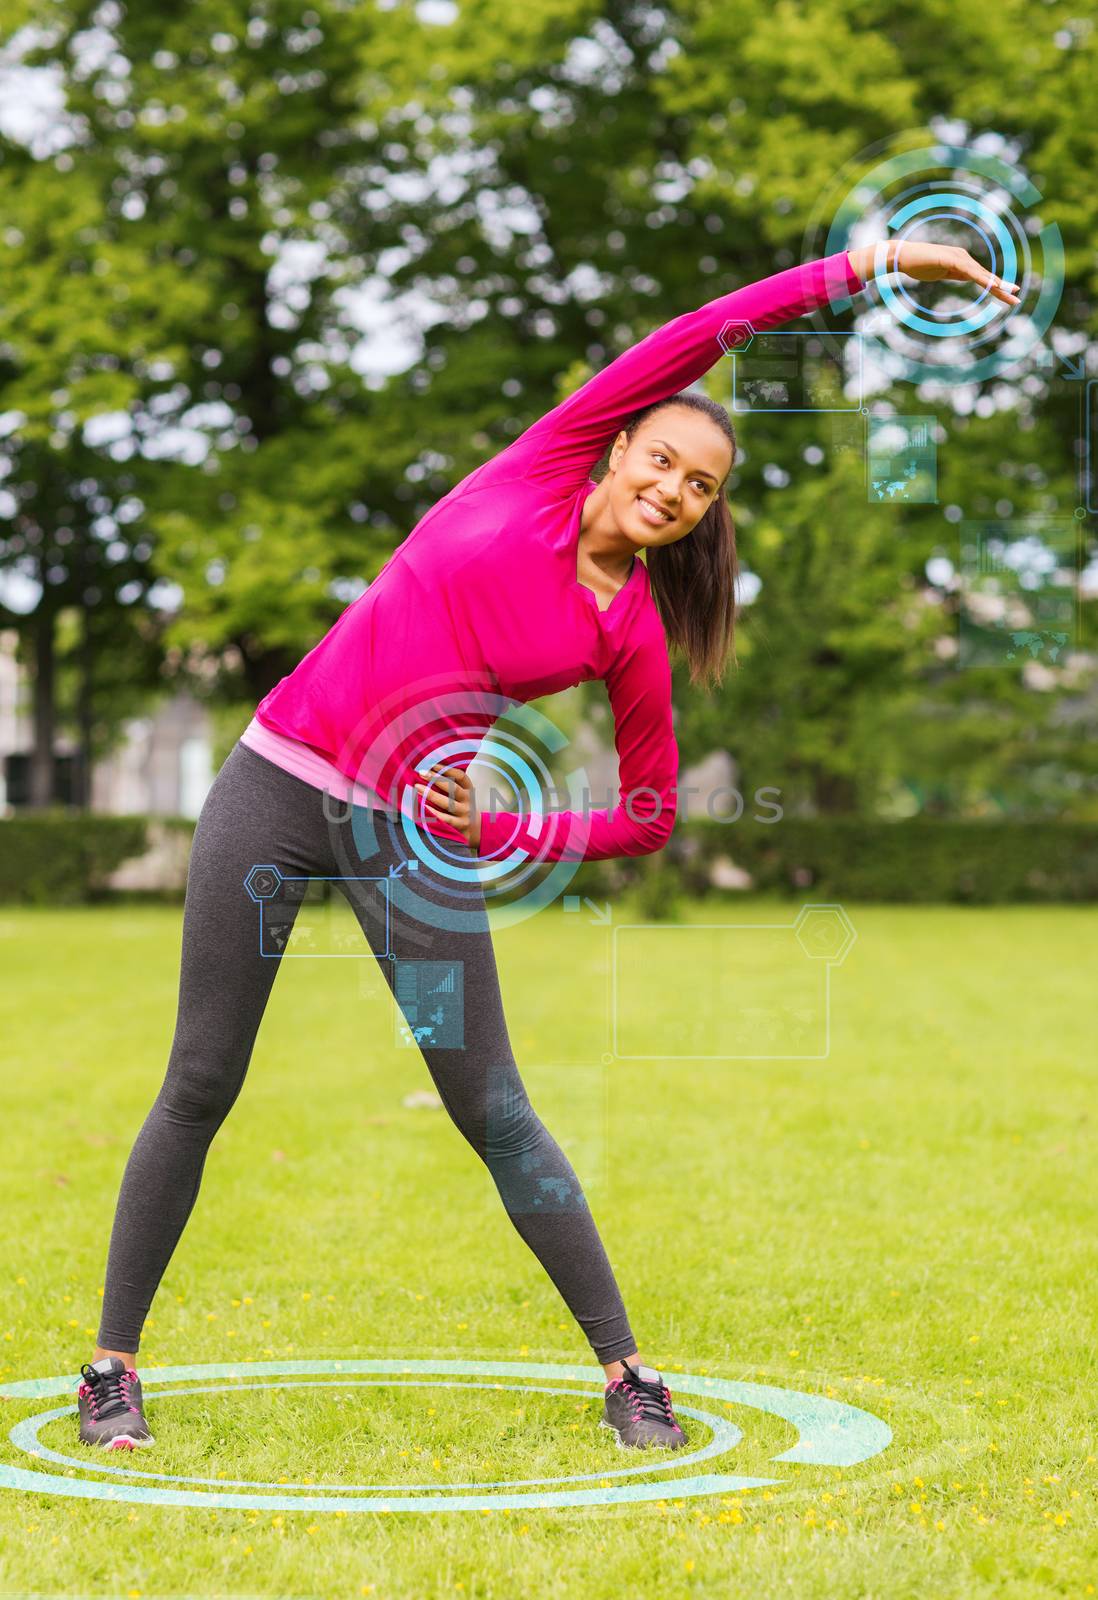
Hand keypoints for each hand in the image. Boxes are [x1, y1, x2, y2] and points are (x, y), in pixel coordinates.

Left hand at [412, 762, 480, 848]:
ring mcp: (465, 813)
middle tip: (421, 773)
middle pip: (453, 787)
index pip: (460, 776)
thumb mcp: (463, 796)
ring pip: (448, 803)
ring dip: (431, 794)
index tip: (432, 765)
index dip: (447, 769)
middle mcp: (468, 800)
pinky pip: (445, 818)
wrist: (476, 831)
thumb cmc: (463, 809)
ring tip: (417, 788)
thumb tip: (428, 773)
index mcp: (469, 790)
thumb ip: (451, 786)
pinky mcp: (460, 825)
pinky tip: (423, 807)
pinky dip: (434, 812)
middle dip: (436, 779)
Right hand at [848, 240, 1020, 306]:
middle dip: (1002, 287)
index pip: (982, 277)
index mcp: (961, 262)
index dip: (996, 286)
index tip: (1009, 295)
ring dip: (996, 284)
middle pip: (986, 275)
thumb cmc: (918, 264)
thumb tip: (964, 277)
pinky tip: (991, 285)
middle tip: (1018, 297)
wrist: (902, 256)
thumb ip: (953, 273)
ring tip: (1008, 293)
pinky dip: (981, 278)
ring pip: (981, 274)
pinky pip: (970, 271)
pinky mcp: (951, 259)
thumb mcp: (940, 272)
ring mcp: (958, 257)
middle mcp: (963, 258)